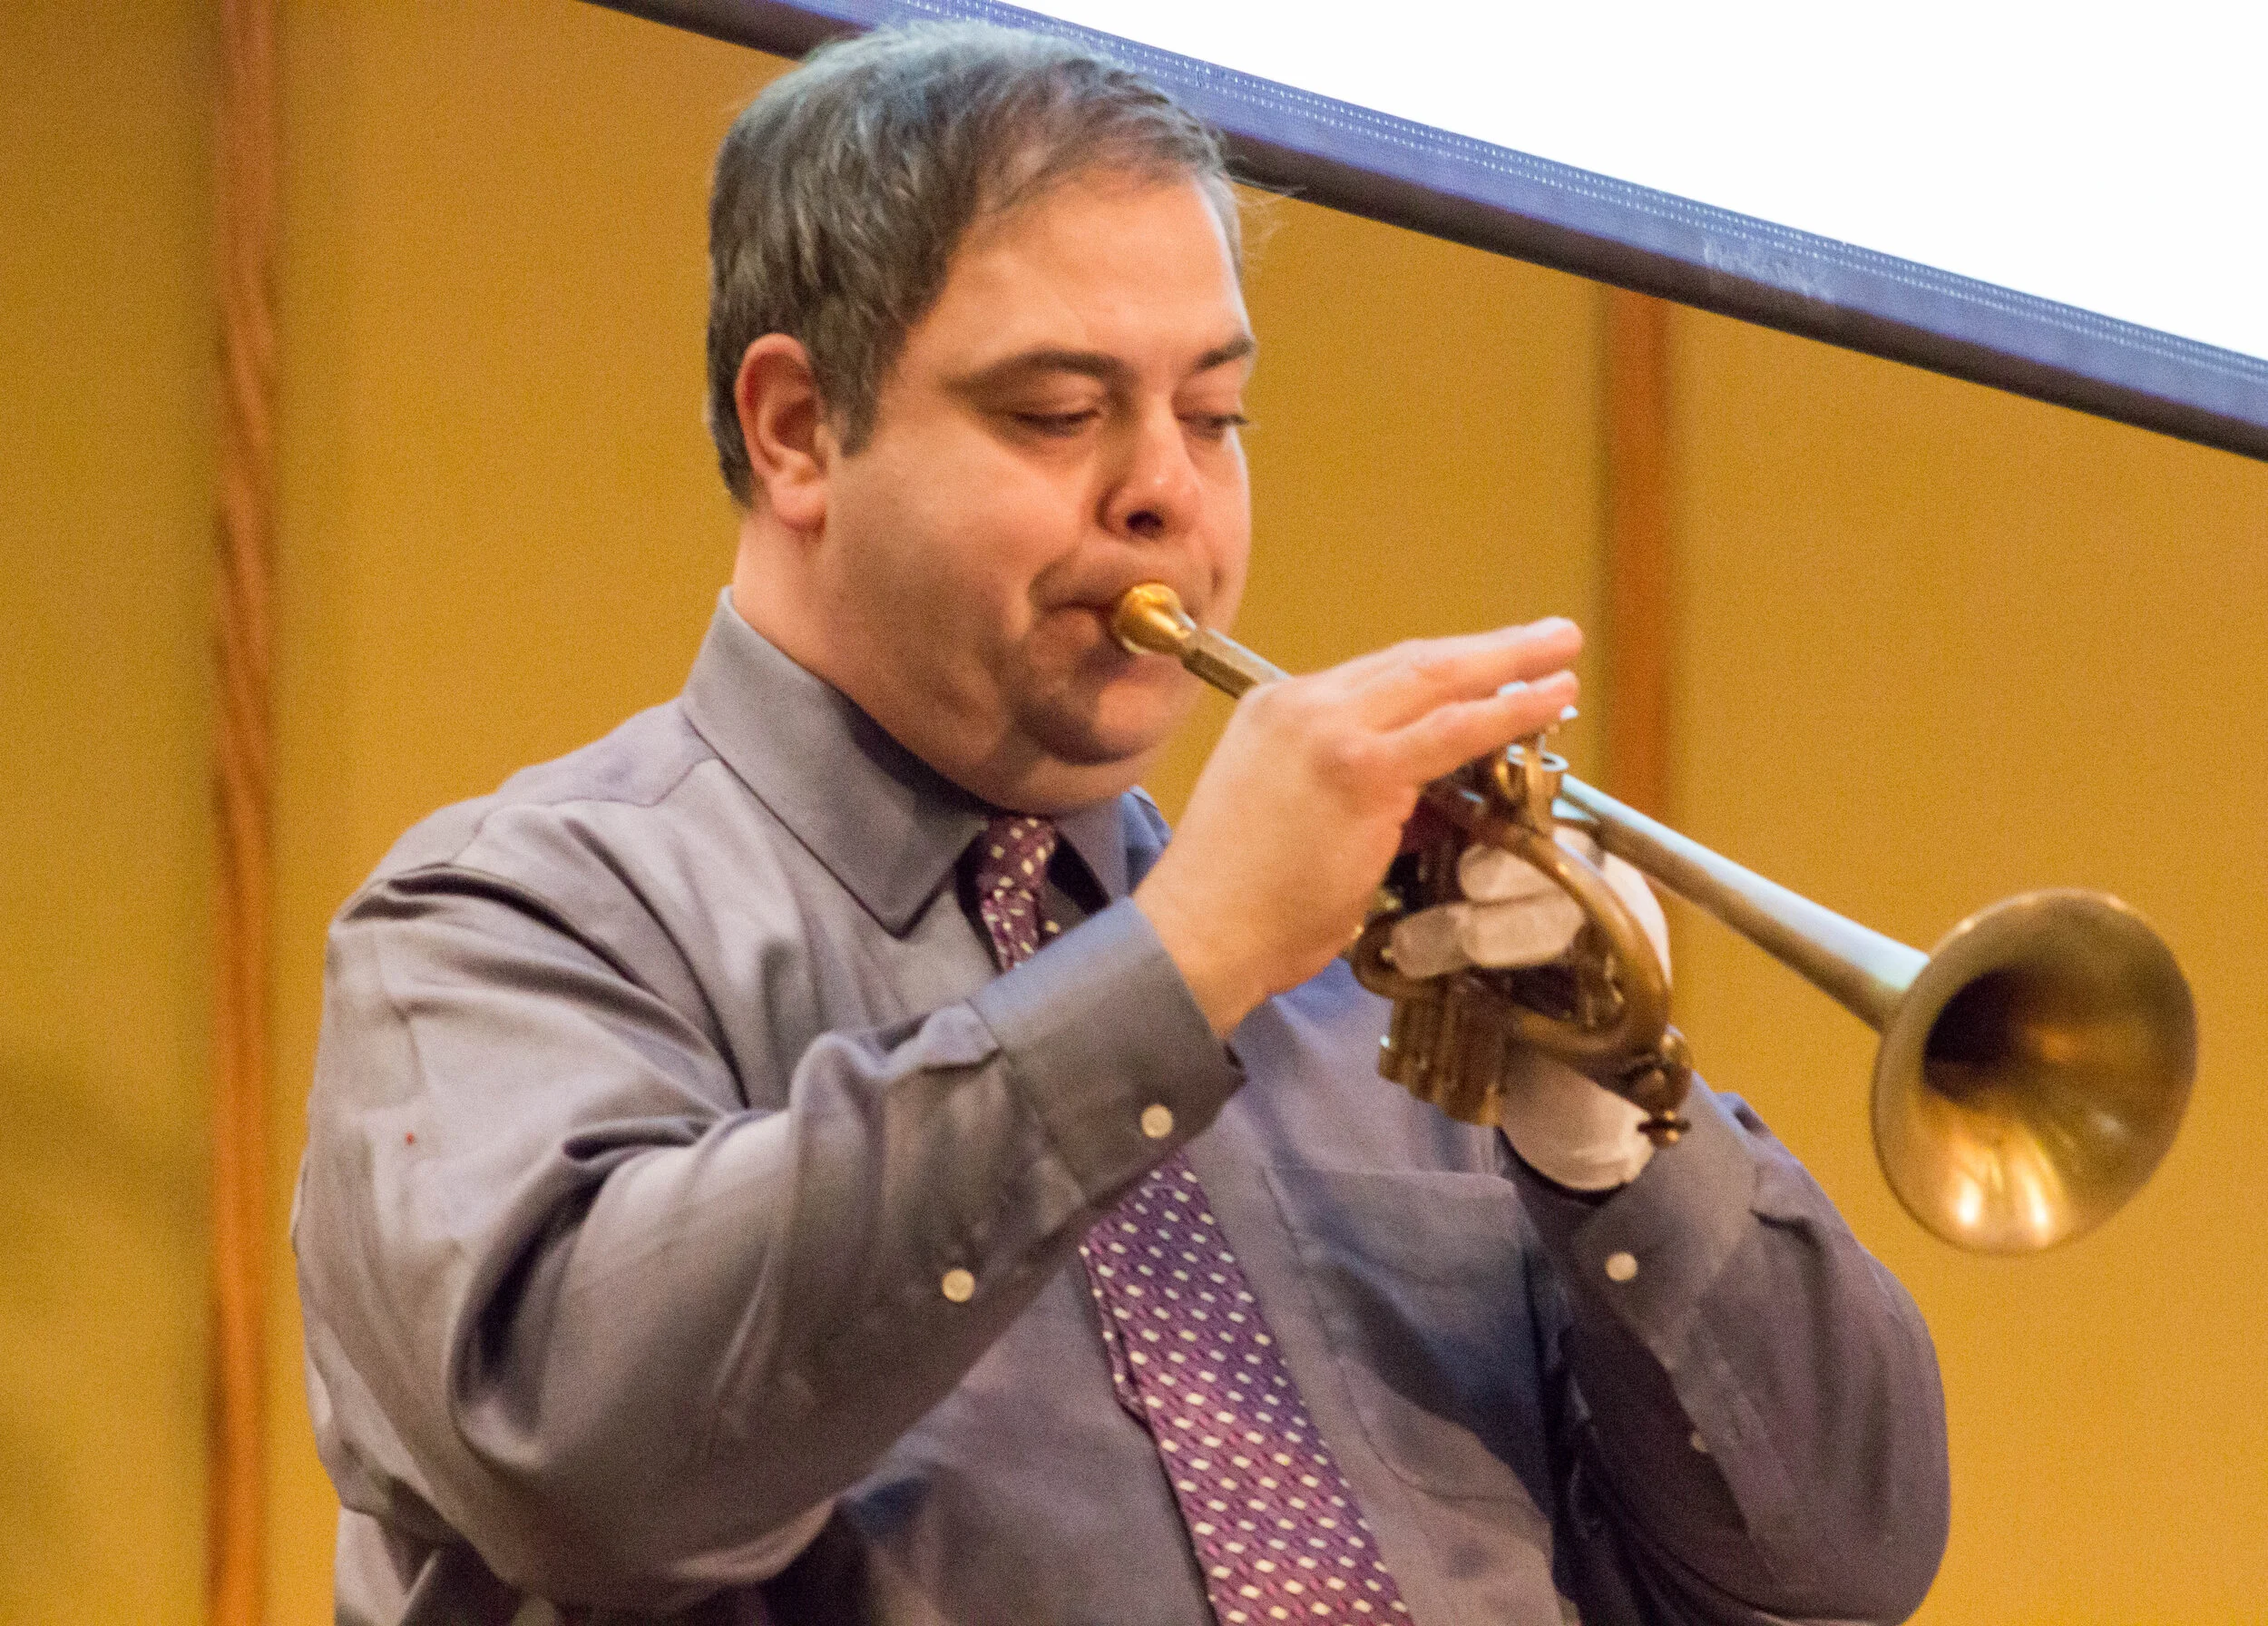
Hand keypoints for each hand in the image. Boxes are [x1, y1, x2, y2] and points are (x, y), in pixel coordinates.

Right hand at [1134, 619, 1581, 1033]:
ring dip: (1511, 666)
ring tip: (1560, 653)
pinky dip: (1507, 713)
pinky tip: (1546, 702)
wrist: (1199, 933)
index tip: (1488, 668)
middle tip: (1547, 637)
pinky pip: (1453, 731)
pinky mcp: (1361, 770)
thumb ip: (1350, 789)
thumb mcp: (1285, 812)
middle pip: (1414, 661)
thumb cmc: (1238, 898)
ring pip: (1438, 679)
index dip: (1445, 669)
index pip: (1377, 675)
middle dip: (1490, 649)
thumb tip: (1421, 799)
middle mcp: (1301, 704)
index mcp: (1276, 708)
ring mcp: (1331, 731)